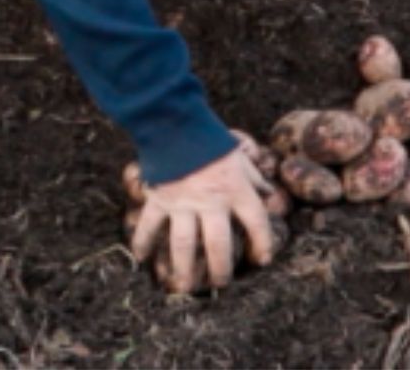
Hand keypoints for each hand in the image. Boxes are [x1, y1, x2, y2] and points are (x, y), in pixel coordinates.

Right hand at [129, 147, 274, 292]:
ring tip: (185, 287)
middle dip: (220, 269)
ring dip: (184, 268)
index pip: (256, 223)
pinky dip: (143, 241)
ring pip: (184, 244)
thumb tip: (269, 192)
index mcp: (235, 190)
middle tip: (221, 284)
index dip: (263, 243)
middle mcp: (210, 202)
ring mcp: (183, 203)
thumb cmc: (211, 140)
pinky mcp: (160, 199)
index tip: (263, 260)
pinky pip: (150, 225)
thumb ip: (254, 177)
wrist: (176, 123)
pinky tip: (140, 258)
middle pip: (218, 245)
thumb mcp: (240, 157)